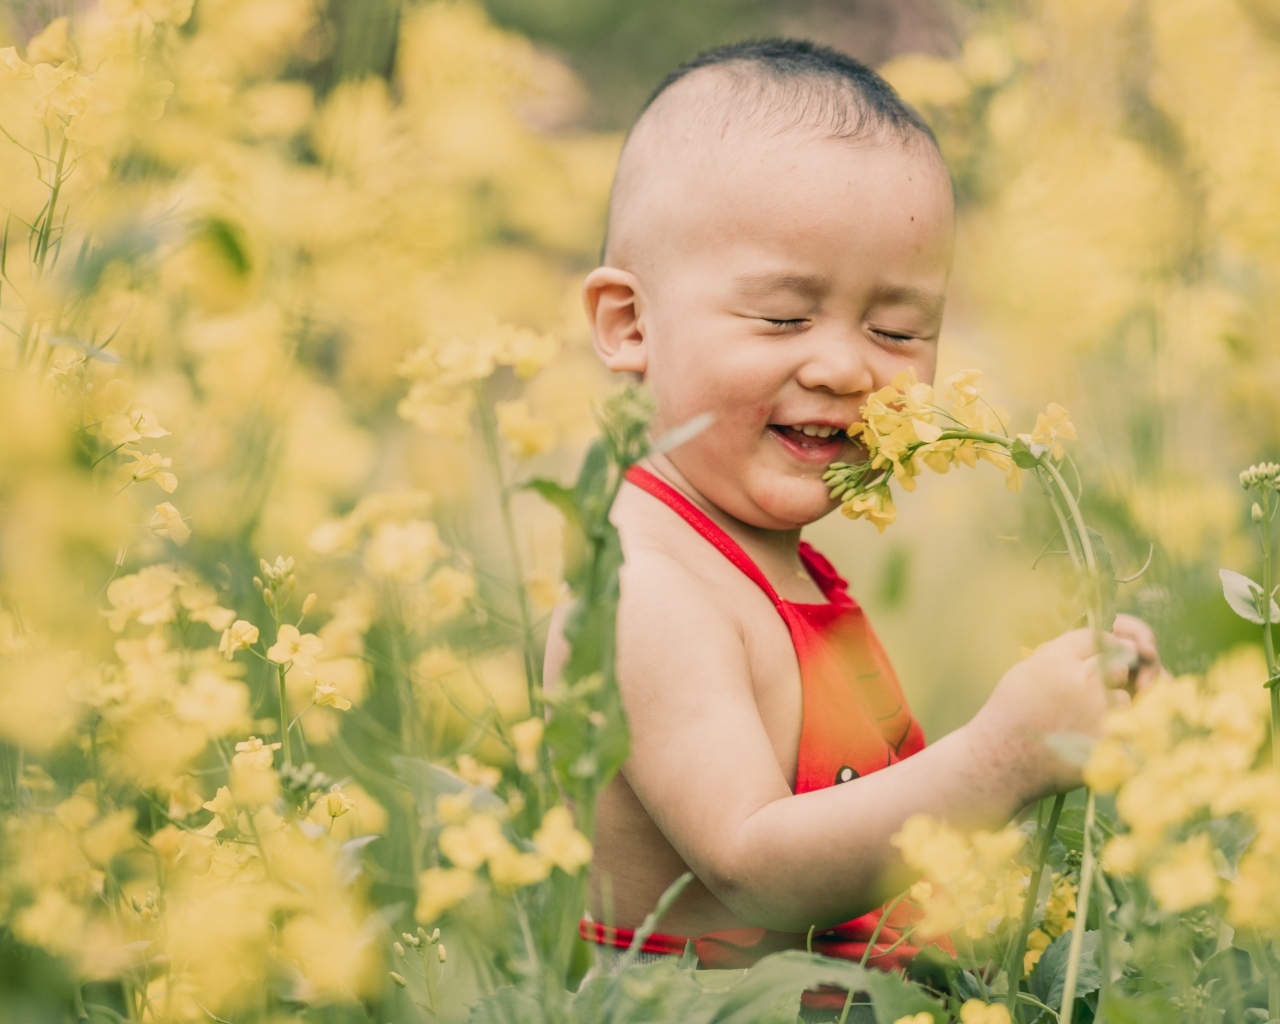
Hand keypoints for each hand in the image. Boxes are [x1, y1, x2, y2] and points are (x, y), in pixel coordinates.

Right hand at [970, 623, 1155, 799]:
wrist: (1000, 760)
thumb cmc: (1009, 714)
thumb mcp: (1026, 672)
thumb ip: (1060, 655)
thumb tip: (1095, 644)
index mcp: (1057, 659)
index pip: (1096, 639)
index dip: (1103, 646)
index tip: (1105, 654)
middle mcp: (1080, 681)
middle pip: (1117, 665)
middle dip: (1109, 676)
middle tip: (1092, 691)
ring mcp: (1096, 712)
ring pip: (1123, 699)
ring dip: (1111, 707)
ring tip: (1082, 720)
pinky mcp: (1106, 741)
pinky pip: (1124, 730)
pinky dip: (1110, 734)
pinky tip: (1087, 739)